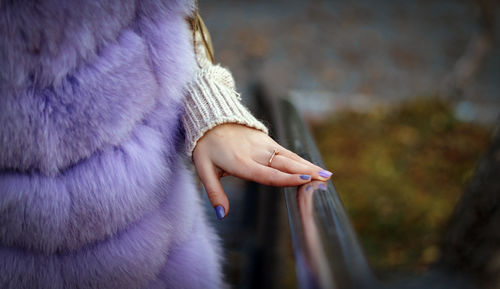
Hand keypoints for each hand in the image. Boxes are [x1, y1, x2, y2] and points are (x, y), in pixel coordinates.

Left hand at [192, 123, 332, 219]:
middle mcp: (256, 153)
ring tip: (326, 174)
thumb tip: (222, 214)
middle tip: (326, 178)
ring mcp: (263, 145)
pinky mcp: (266, 140)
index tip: (305, 180)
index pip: (267, 173)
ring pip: (289, 156)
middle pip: (285, 164)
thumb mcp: (203, 170)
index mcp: (241, 163)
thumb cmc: (206, 146)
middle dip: (306, 171)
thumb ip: (214, 193)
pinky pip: (285, 151)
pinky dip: (300, 159)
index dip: (287, 178)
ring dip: (308, 165)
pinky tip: (312, 166)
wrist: (209, 118)